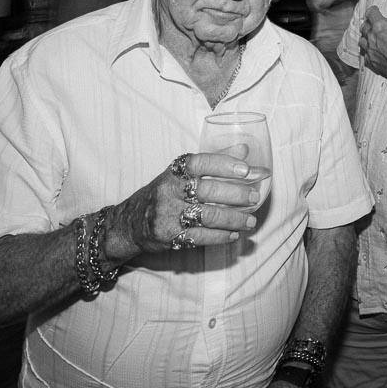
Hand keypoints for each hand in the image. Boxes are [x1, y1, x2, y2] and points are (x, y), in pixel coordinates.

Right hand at [108, 153, 261, 259]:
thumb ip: (214, 161)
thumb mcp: (182, 173)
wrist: (131, 223)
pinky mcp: (170, 236)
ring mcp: (168, 214)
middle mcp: (169, 190)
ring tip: (251, 221)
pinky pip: (200, 237)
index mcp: (175, 171)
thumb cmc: (165, 192)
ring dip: (234, 219)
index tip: (246, 169)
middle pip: (208, 191)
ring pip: (208, 216)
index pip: (200, 163)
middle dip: (236, 195)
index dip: (224, 164)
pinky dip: (221, 236)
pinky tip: (234, 234)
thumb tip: (245, 150)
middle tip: (255, 197)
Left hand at [359, 0, 386, 84]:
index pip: (371, 13)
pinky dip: (368, 52)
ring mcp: (371, 50)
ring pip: (362, 41)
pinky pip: (365, 56)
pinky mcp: (372, 63)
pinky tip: (373, 52)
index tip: (374, 10)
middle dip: (368, 24)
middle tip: (372, 23)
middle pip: (364, 27)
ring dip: (365, 38)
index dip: (372, 10)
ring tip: (370, 37)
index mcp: (379, 25)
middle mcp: (372, 37)